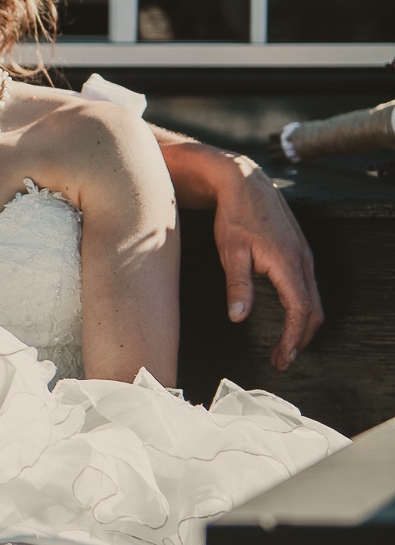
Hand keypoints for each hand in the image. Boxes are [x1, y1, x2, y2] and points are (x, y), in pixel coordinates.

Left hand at [211, 157, 322, 370]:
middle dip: (300, 339)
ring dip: (302, 327)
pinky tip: (289, 320)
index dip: (293, 338)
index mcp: (287, 262)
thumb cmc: (235, 216)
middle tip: (282, 361)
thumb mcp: (230, 252)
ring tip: (284, 348)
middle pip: (313, 310)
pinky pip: (308, 288)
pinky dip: (303, 310)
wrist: (245, 183)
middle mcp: (302, 260)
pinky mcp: (299, 253)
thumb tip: (239, 318)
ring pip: (313, 299)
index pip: (299, 310)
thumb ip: (237, 285)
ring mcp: (304, 256)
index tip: (283, 358)